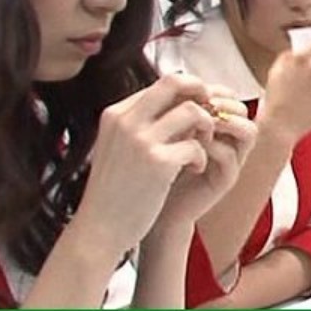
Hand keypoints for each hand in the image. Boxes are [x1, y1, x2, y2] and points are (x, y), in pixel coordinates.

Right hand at [71, 73, 230, 256]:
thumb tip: (179, 105)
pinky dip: (202, 156)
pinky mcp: (157, 163)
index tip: (199, 109)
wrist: (99, 229)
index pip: (161, 83)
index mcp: (115, 113)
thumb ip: (140, 125)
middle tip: (211, 115)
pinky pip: (196, 145)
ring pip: (193, 111)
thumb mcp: (117, 148)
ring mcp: (141, 140)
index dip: (187, 92)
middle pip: (176, 82)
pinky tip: (196, 169)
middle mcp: (126, 120)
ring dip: (206, 127)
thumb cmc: (113, 192)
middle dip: (202, 94)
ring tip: (202, 147)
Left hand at [154, 88, 256, 232]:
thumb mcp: (162, 132)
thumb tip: (170, 77)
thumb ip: (171, 109)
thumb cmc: (154, 169)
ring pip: (248, 130)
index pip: (227, 96)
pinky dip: (211, 147)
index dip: (212, 87)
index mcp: (214, 126)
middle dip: (221, 100)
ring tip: (199, 121)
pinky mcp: (224, 181)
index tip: (189, 87)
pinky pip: (229, 157)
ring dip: (224, 121)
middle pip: (243, 108)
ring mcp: (229, 161)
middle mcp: (227, 141)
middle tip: (199, 101)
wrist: (152, 208)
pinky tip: (189, 146)